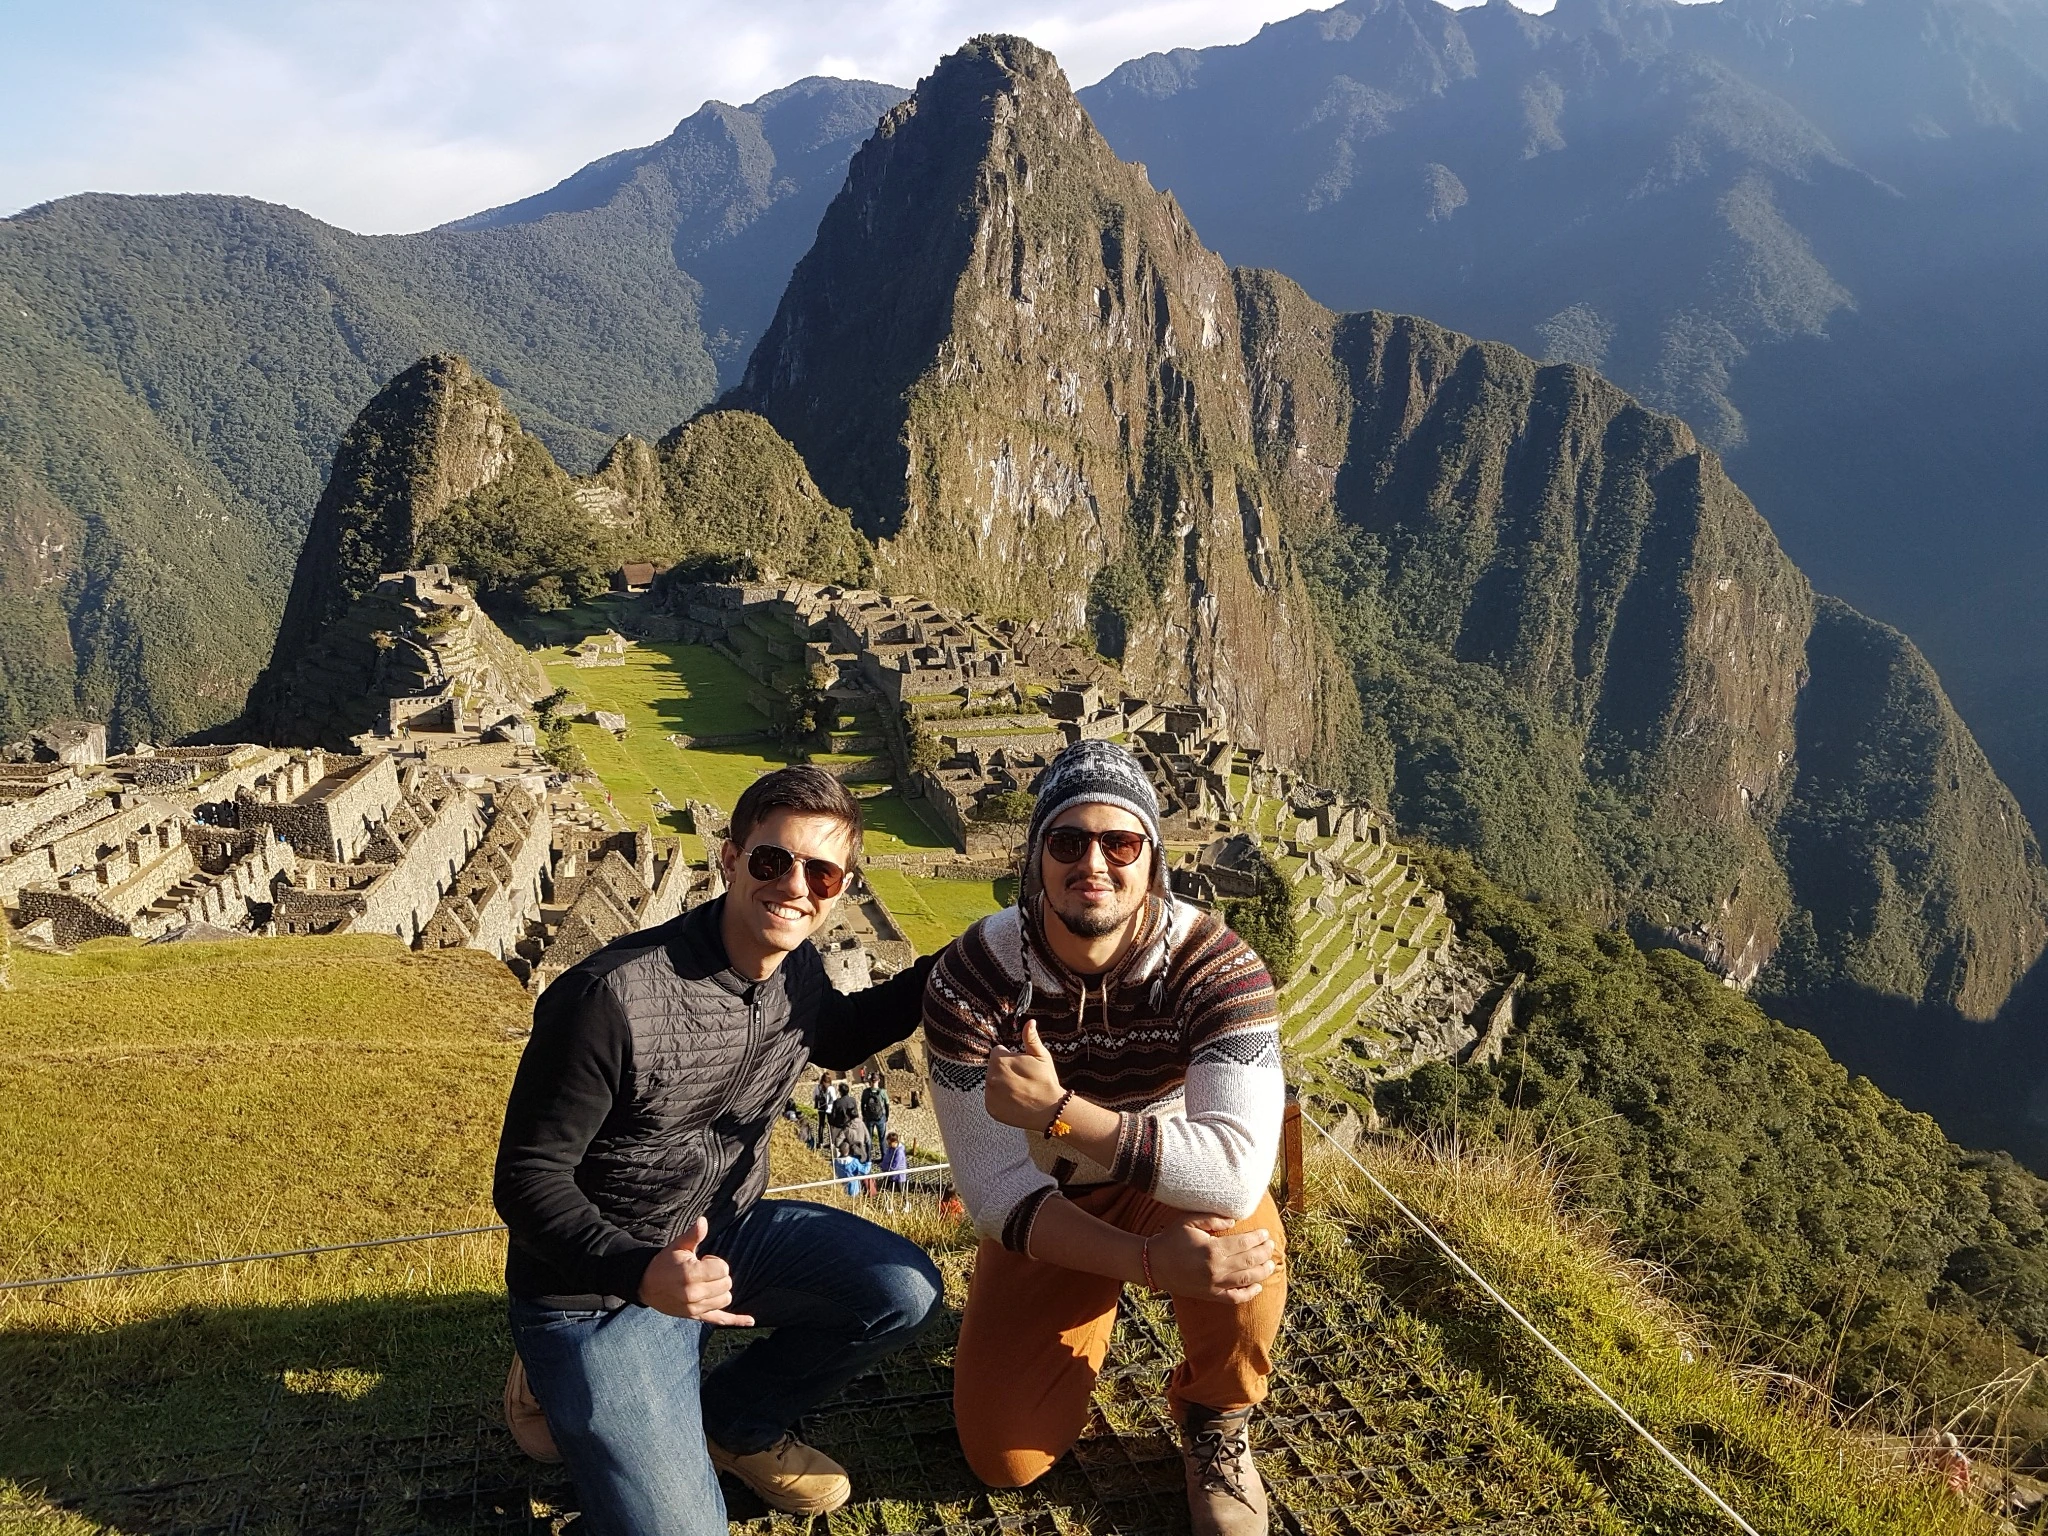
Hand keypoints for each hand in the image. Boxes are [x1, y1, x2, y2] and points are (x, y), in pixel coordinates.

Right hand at [637, 1218, 754, 1324]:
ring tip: (704, 1284)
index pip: (723, 1269)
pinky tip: (750, 1321)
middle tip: (703, 1272)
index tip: (703, 1260)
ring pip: (726, 1299)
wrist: (647, 1285)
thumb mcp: (678, 1246)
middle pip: (727, 1284)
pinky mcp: (696, 1317)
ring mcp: (695, 1308)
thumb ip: (693, 1235)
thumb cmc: (665, 1263)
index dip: (716, 1262)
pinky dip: (736, 1320)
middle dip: (719, 1275)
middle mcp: (694, 1294)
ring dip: (720, 1290)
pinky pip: (720, 1320)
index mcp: (690, 1274)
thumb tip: (703, 1221)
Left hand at [985, 1019, 1066, 1130]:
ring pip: (992, 1083)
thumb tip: (1030, 1022)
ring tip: (1019, 1090)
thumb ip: (1031, 1038)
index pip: (997, 1052)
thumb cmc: (1046, 1080)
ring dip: (1001, 1084)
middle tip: (1022, 1078)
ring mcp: (989, 1095)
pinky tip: (1015, 1101)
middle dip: (1005, 1070)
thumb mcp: (1041, 1056)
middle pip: (993, 1068)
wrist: (1050, 1110)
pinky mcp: (991, 1109)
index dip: (1011, 1056)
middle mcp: (990, 1078)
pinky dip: (1000, 1100)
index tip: (1021, 1065)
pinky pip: (992, 1100)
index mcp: (999, 1061)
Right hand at [1146, 1215, 1276, 1302]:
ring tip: (1270, 1263)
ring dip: (1262, 1271)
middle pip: (1250, 1261)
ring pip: (1247, 1280)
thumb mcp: (1189, 1221)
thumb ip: (1213, 1219)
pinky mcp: (1211, 1295)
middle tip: (1271, 1245)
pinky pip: (1235, 1298)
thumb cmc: (1172, 1239)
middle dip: (1264, 1252)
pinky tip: (1258, 1286)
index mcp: (1212, 1249)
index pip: (1244, 1243)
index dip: (1258, 1238)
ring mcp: (1214, 1284)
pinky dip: (1249, 1293)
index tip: (1265, 1233)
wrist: (1154, 1264)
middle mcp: (1216, 1269)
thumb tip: (1234, 1221)